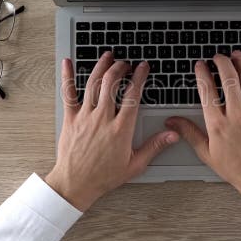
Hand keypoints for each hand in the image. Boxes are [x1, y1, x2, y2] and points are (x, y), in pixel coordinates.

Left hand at [45, 54, 178, 210]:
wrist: (75, 184)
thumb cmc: (104, 177)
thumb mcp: (135, 165)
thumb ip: (154, 146)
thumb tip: (173, 134)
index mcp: (120, 129)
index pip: (133, 95)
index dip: (139, 77)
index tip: (143, 67)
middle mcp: (102, 118)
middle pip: (112, 83)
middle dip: (121, 68)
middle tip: (126, 63)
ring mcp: (85, 116)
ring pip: (93, 83)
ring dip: (101, 66)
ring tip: (108, 56)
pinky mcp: (70, 119)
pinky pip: (68, 93)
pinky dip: (68, 76)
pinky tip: (67, 62)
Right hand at [166, 51, 240, 224]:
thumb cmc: (235, 168)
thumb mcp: (206, 152)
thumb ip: (189, 133)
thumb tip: (172, 121)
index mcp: (218, 124)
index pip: (207, 91)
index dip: (202, 74)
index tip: (200, 65)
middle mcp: (236, 116)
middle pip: (227, 80)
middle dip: (221, 63)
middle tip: (217, 56)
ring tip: (236, 54)